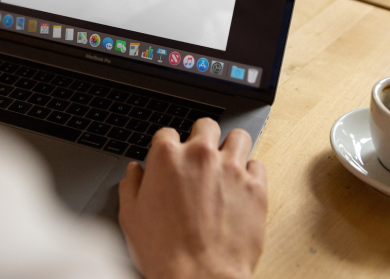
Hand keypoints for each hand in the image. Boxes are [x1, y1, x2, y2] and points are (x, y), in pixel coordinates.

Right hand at [118, 119, 266, 278]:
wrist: (199, 278)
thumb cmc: (164, 251)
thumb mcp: (131, 216)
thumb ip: (130, 185)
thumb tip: (134, 171)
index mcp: (166, 157)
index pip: (167, 133)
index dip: (167, 147)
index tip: (171, 159)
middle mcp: (200, 155)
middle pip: (206, 125)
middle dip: (202, 137)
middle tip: (200, 156)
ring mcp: (231, 169)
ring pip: (238, 137)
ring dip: (231, 147)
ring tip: (226, 163)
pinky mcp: (255, 187)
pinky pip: (258, 165)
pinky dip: (250, 173)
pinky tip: (241, 185)